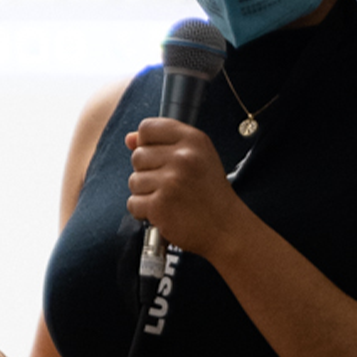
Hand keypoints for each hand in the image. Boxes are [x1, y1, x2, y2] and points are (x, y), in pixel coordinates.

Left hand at [125, 119, 244, 257]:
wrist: (226, 228)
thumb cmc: (211, 194)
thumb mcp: (197, 157)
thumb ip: (163, 143)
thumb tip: (130, 139)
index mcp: (193, 140)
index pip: (148, 128)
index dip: (147, 144)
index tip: (160, 158)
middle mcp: (182, 157)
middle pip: (138, 156)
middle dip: (148, 172)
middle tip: (172, 185)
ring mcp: (170, 181)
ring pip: (134, 180)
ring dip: (146, 193)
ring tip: (169, 199)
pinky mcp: (160, 205)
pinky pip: (133, 203)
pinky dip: (144, 211)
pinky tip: (164, 212)